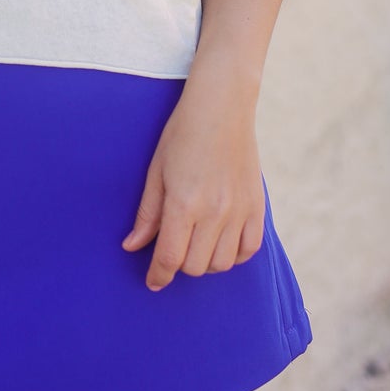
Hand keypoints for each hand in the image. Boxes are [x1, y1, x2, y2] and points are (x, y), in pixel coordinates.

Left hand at [120, 73, 266, 290]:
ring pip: (222, 264)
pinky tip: (220, 241)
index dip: (158, 275)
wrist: (222, 108)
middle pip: (195, 266)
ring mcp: (239, 211)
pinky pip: (248, 250)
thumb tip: (132, 247)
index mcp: (184, 203)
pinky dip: (233, 254)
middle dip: (179, 265)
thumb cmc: (182, 135)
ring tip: (195, 243)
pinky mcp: (257, 207)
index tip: (153, 282)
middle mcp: (214, 212)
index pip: (170, 257)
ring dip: (205, 262)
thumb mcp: (156, 172)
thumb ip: (147, 214)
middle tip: (173, 248)